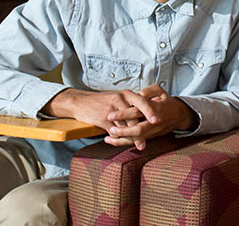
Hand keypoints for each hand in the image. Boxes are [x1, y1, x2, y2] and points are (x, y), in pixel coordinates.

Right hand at [43, 87, 157, 132]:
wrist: (81, 102)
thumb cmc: (103, 101)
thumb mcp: (119, 97)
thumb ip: (132, 104)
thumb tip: (148, 112)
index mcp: (127, 94)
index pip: (142, 102)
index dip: (150, 111)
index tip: (158, 120)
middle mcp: (120, 100)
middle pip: (135, 117)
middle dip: (143, 130)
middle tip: (151, 138)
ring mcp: (111, 110)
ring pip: (126, 126)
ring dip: (133, 137)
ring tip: (140, 145)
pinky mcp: (102, 119)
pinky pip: (114, 131)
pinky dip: (119, 138)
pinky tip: (123, 142)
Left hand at [104, 84, 194, 149]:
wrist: (179, 116)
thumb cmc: (166, 102)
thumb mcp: (160, 91)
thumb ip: (147, 91)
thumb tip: (136, 95)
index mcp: (156, 108)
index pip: (139, 111)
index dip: (125, 114)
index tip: (111, 114)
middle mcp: (154, 122)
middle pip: (138, 129)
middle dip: (123, 130)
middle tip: (110, 128)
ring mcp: (153, 131)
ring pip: (136, 138)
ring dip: (122, 139)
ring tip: (108, 137)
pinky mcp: (150, 136)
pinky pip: (136, 141)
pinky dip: (123, 142)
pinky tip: (112, 140)